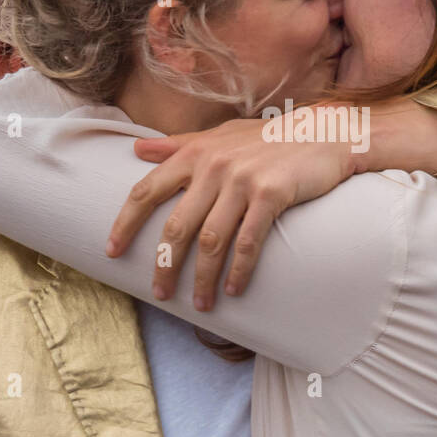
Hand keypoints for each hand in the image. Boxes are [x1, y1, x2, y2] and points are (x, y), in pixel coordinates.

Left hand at [106, 116, 358, 310]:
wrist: (324, 132)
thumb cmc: (268, 138)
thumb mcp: (220, 135)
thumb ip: (178, 145)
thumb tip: (136, 150)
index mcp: (194, 153)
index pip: (146, 191)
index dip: (125, 224)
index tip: (112, 252)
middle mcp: (213, 166)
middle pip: (177, 226)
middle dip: (165, 265)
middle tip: (160, 294)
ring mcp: (242, 181)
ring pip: (211, 240)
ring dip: (203, 278)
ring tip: (201, 304)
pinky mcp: (271, 194)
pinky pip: (248, 241)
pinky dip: (238, 270)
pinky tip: (233, 290)